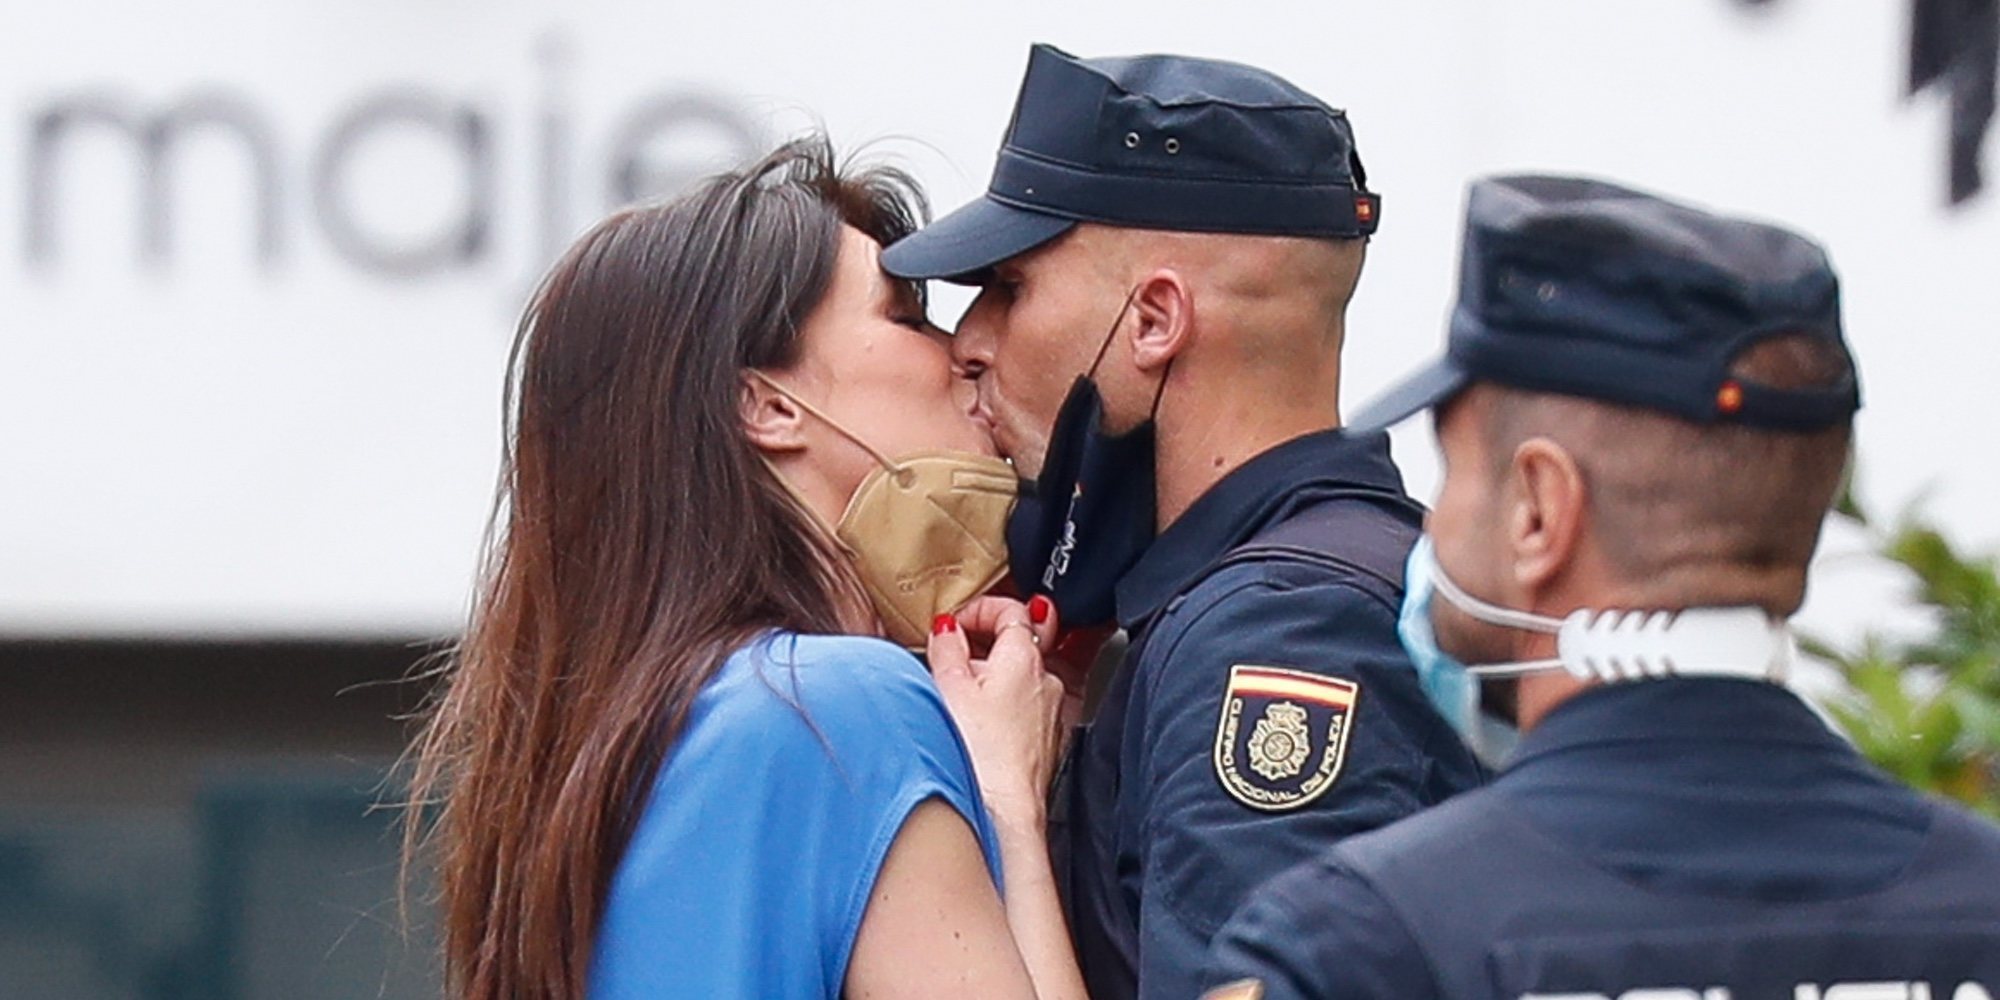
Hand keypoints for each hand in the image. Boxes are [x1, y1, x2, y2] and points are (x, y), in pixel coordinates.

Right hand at [928, 596, 1065, 831]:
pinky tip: (979, 725)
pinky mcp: (1047, 740)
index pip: (1012, 609)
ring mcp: (1051, 712)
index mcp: (1025, 657)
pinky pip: (1025, 708)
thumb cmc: (980, 755)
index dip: (981, 609)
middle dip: (984, 644)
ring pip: (1021, 678)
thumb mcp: (947, 687)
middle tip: (953, 656)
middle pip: (1018, 642)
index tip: (957, 623)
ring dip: (992, 678)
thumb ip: (947, 647)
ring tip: (961, 696)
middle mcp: (1046, 680)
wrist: (1002, 812)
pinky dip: (1003, 705)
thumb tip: (947, 629)